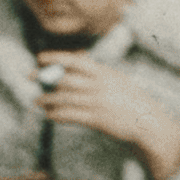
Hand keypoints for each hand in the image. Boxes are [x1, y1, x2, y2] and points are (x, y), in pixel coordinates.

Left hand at [37, 53, 179, 179]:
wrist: (148, 122)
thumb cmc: (130, 99)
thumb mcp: (116, 79)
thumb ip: (97, 70)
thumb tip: (78, 57)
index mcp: (104, 73)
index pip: (75, 60)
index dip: (55, 57)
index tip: (40, 58)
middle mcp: (99, 86)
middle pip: (65, 79)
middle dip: (44, 77)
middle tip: (30, 77)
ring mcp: (98, 103)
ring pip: (65, 98)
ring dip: (48, 99)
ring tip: (38, 101)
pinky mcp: (97, 120)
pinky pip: (71, 116)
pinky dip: (58, 115)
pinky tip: (50, 115)